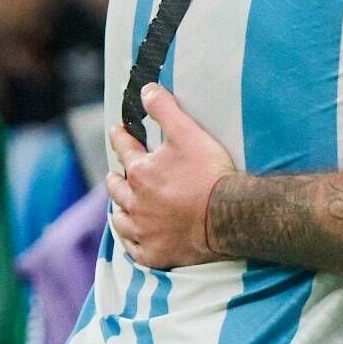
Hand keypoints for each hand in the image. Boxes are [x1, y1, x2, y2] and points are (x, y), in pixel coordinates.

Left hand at [106, 87, 236, 269]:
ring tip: (121, 205)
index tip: (117, 130)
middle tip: (116, 172)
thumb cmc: (209, 174)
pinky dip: (131, 240)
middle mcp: (135, 203)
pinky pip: (134, 248)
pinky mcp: (154, 253)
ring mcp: (143, 231)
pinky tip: (134, 237)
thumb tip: (146, 90)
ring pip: (121, 218)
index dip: (120, 136)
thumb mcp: (188, 133)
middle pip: (116, 187)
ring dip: (120, 209)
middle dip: (115, 176)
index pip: (124, 149)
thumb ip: (165, 109)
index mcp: (140, 172)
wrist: (227, 217)